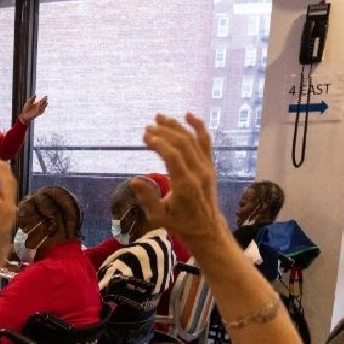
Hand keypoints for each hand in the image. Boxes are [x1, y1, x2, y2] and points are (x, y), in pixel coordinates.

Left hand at [18, 95, 48, 123]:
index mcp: (36, 104)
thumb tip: (35, 95)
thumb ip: (32, 99)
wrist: (24, 115)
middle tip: (46, 98)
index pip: (41, 101)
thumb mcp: (28, 103)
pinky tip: (43, 108)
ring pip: (43, 108)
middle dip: (44, 101)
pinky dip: (42, 110)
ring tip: (46, 102)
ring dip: (44, 105)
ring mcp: (38, 111)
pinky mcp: (37, 114)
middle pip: (42, 104)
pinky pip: (40, 112)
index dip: (44, 99)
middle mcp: (38, 107)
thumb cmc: (26, 109)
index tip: (46, 96)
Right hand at [136, 113, 223, 245]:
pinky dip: (198, 127)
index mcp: (186, 185)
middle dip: (164, 132)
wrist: (206, 227)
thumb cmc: (179, 223)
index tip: (145, 137)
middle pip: (183, 144)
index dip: (159, 144)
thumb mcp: (158, 217)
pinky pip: (205, 142)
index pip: (173, 157)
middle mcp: (199, 172)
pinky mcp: (209, 165)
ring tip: (160, 117)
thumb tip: (133, 180)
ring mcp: (206, 167)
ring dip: (176, 126)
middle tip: (147, 128)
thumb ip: (147, 198)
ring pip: (193, 140)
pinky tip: (187, 115)